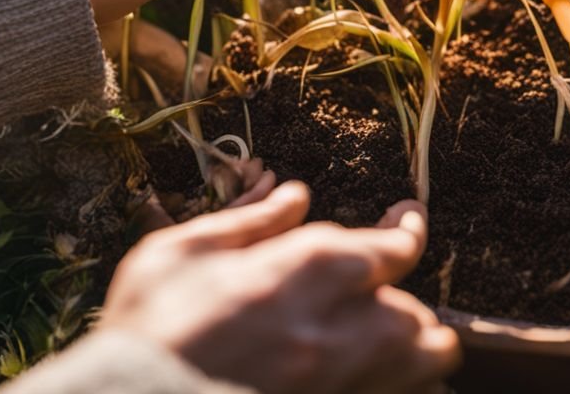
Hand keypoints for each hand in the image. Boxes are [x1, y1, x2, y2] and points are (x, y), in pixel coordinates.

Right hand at [103, 181, 460, 393]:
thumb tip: (294, 194)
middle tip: (380, 288)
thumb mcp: (182, 253)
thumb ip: (250, 223)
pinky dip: (402, 385)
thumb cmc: (146, 327)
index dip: (408, 228)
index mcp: (309, 269)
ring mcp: (341, 381)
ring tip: (400, 336)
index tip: (409, 216)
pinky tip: (377, 374)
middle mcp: (340, 328)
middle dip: (402, 297)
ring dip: (417, 346)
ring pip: (423, 362)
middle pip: (415, 311)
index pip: (394, 246)